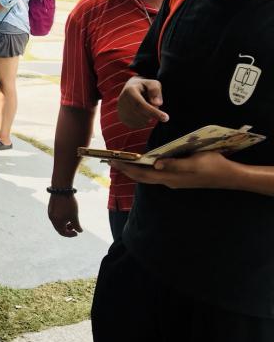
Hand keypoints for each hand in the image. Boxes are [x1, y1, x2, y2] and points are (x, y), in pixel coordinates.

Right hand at [47, 194, 82, 236]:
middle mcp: (51, 218)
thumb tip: (79, 231)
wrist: (61, 189)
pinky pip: (56, 216)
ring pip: (57, 222)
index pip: (62, 233)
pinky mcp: (51, 207)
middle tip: (75, 227)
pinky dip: (62, 218)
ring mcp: (50, 212)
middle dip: (67, 229)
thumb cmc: (68, 204)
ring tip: (72, 219)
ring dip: (65, 223)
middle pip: (59, 228)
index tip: (77, 233)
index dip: (70, 234)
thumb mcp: (74, 216)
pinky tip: (68, 213)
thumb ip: (77, 225)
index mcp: (56, 222)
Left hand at [108, 151, 239, 189]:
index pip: (143, 174)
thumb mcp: (194, 162)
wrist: (229, 176)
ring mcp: (173, 181)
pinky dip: (145, 170)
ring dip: (134, 170)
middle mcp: (169, 181)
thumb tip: (156, 164)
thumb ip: (175, 164)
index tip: (113, 160)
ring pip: (148, 177)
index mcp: (170, 177)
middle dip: (126, 169)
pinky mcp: (178, 179)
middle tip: (111, 160)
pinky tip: (143, 164)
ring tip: (122, 162)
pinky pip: (156, 175)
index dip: (127, 168)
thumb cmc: (213, 166)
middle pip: (142, 177)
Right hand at [117, 76, 168, 128]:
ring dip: (150, 117)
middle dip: (154, 114)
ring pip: (141, 121)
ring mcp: (121, 111)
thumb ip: (155, 90)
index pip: (141, 105)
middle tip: (157, 107)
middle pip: (142, 114)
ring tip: (147, 106)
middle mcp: (122, 101)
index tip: (166, 118)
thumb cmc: (144, 87)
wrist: (129, 91)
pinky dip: (145, 121)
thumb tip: (157, 103)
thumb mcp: (152, 83)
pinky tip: (143, 112)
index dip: (154, 112)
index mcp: (129, 90)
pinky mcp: (123, 119)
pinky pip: (138, 125)